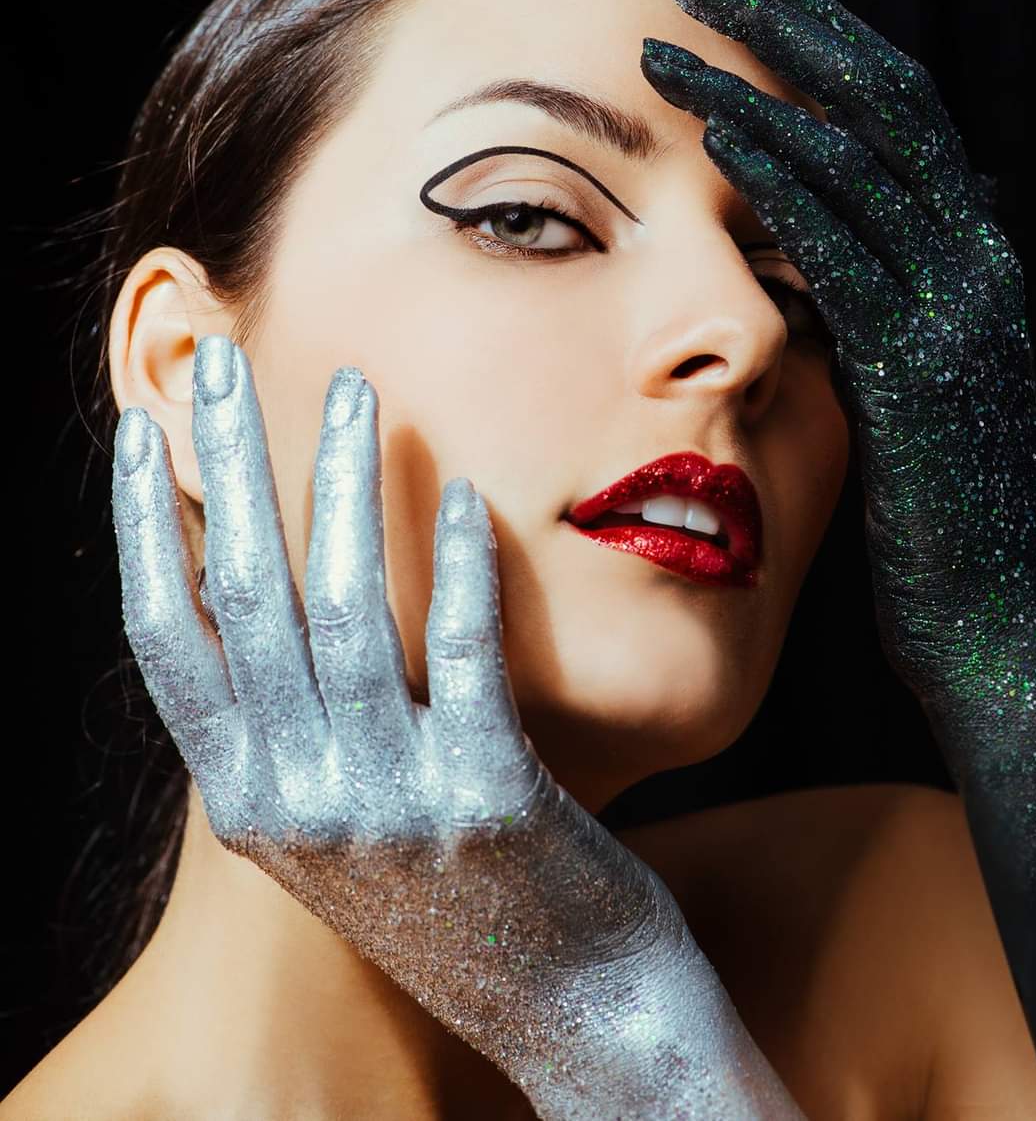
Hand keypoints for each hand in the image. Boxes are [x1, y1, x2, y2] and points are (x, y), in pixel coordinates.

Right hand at [112, 334, 806, 1120]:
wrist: (566, 1005)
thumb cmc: (450, 890)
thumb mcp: (334, 820)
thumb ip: (286, 721)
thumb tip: (255, 574)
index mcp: (245, 797)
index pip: (163, 639)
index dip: (143, 528)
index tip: (144, 432)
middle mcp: (296, 800)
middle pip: (242, 594)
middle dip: (229, 460)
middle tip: (224, 356)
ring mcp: (387, 803)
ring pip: (344, 608)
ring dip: (343, 481)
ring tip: (356, 387)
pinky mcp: (487, 798)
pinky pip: (461, 653)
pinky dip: (456, 564)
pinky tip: (460, 492)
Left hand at [639, 0, 1035, 1116]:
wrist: (1005, 632)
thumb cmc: (943, 519)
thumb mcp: (907, 390)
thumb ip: (872, 308)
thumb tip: (809, 255)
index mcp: (971, 257)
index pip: (897, 108)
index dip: (818, 36)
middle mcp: (977, 260)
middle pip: (881, 96)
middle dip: (783, 22)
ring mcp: (958, 309)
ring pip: (859, 158)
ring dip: (755, 86)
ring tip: (668, 39)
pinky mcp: (923, 367)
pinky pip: (846, 246)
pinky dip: (784, 180)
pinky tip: (716, 135)